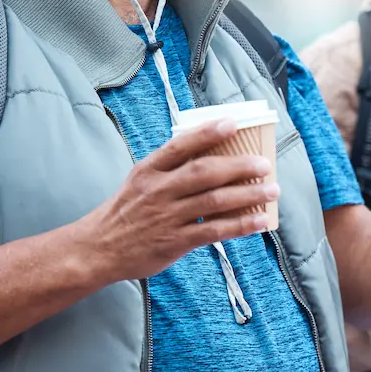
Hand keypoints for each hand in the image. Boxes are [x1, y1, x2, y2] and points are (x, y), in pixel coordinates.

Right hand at [73, 119, 278, 281]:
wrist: (98, 249)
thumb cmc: (126, 211)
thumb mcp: (139, 180)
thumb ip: (170, 168)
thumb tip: (211, 154)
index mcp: (149, 170)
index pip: (180, 145)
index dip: (207, 133)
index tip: (232, 123)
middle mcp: (159, 190)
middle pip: (204, 173)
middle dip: (238, 166)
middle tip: (264, 164)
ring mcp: (167, 216)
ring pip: (214, 201)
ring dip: (247, 195)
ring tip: (271, 190)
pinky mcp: (175, 241)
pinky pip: (213, 231)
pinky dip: (239, 225)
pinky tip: (259, 221)